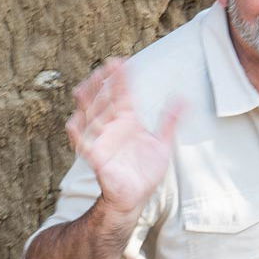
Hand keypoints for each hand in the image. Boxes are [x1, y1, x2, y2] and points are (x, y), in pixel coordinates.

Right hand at [65, 58, 185, 221]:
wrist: (136, 197)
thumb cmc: (144, 171)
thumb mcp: (162, 144)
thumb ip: (170, 121)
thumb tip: (183, 98)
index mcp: (127, 121)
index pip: (122, 94)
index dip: (121, 78)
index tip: (120, 61)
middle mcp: (112, 127)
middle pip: (102, 100)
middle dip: (101, 84)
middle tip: (105, 68)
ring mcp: (102, 141)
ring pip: (90, 117)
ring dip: (89, 103)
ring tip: (87, 88)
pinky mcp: (96, 158)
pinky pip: (82, 143)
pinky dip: (77, 133)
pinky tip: (75, 121)